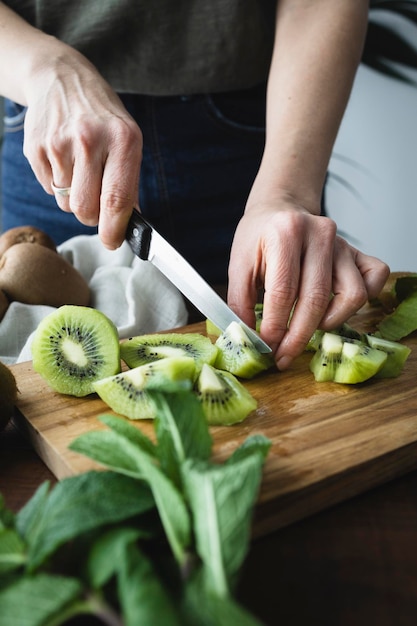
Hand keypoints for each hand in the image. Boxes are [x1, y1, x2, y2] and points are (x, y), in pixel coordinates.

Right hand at [22, 43, 141, 248]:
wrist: (62, 78)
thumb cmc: (102, 117)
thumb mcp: (127, 139)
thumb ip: (129, 183)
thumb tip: (128, 224)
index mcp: (122, 139)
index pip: (117, 199)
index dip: (114, 229)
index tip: (113, 241)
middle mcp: (90, 140)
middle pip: (86, 209)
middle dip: (92, 217)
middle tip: (96, 205)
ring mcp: (59, 144)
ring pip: (66, 204)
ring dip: (75, 199)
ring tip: (80, 170)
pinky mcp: (35, 148)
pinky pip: (49, 189)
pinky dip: (59, 184)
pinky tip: (64, 160)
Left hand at [227, 201, 389, 369]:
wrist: (281, 209)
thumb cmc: (258, 238)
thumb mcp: (238, 265)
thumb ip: (240, 302)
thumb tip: (248, 340)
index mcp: (285, 232)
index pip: (283, 291)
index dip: (275, 327)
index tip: (266, 348)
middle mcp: (319, 233)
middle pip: (316, 299)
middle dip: (297, 337)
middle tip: (282, 356)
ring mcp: (343, 243)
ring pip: (352, 295)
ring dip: (329, 322)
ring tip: (307, 329)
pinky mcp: (358, 251)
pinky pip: (375, 279)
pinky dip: (362, 301)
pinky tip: (335, 310)